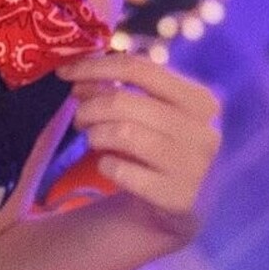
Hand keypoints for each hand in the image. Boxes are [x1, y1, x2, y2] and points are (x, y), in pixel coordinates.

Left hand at [57, 51, 221, 232]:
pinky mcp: (178, 197)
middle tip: (79, 117)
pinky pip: (122, 171)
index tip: (65, 73)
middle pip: (123, 101)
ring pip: (121, 133)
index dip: (96, 67)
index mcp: (199, 99)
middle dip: (88, 106)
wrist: (189, 202)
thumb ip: (127, 89)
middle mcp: (202, 129)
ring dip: (95, 134)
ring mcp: (193, 165)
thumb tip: (78, 78)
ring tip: (94, 139)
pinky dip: (106, 165)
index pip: (140, 68)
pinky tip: (109, 166)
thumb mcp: (158, 112)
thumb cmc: (166, 146)